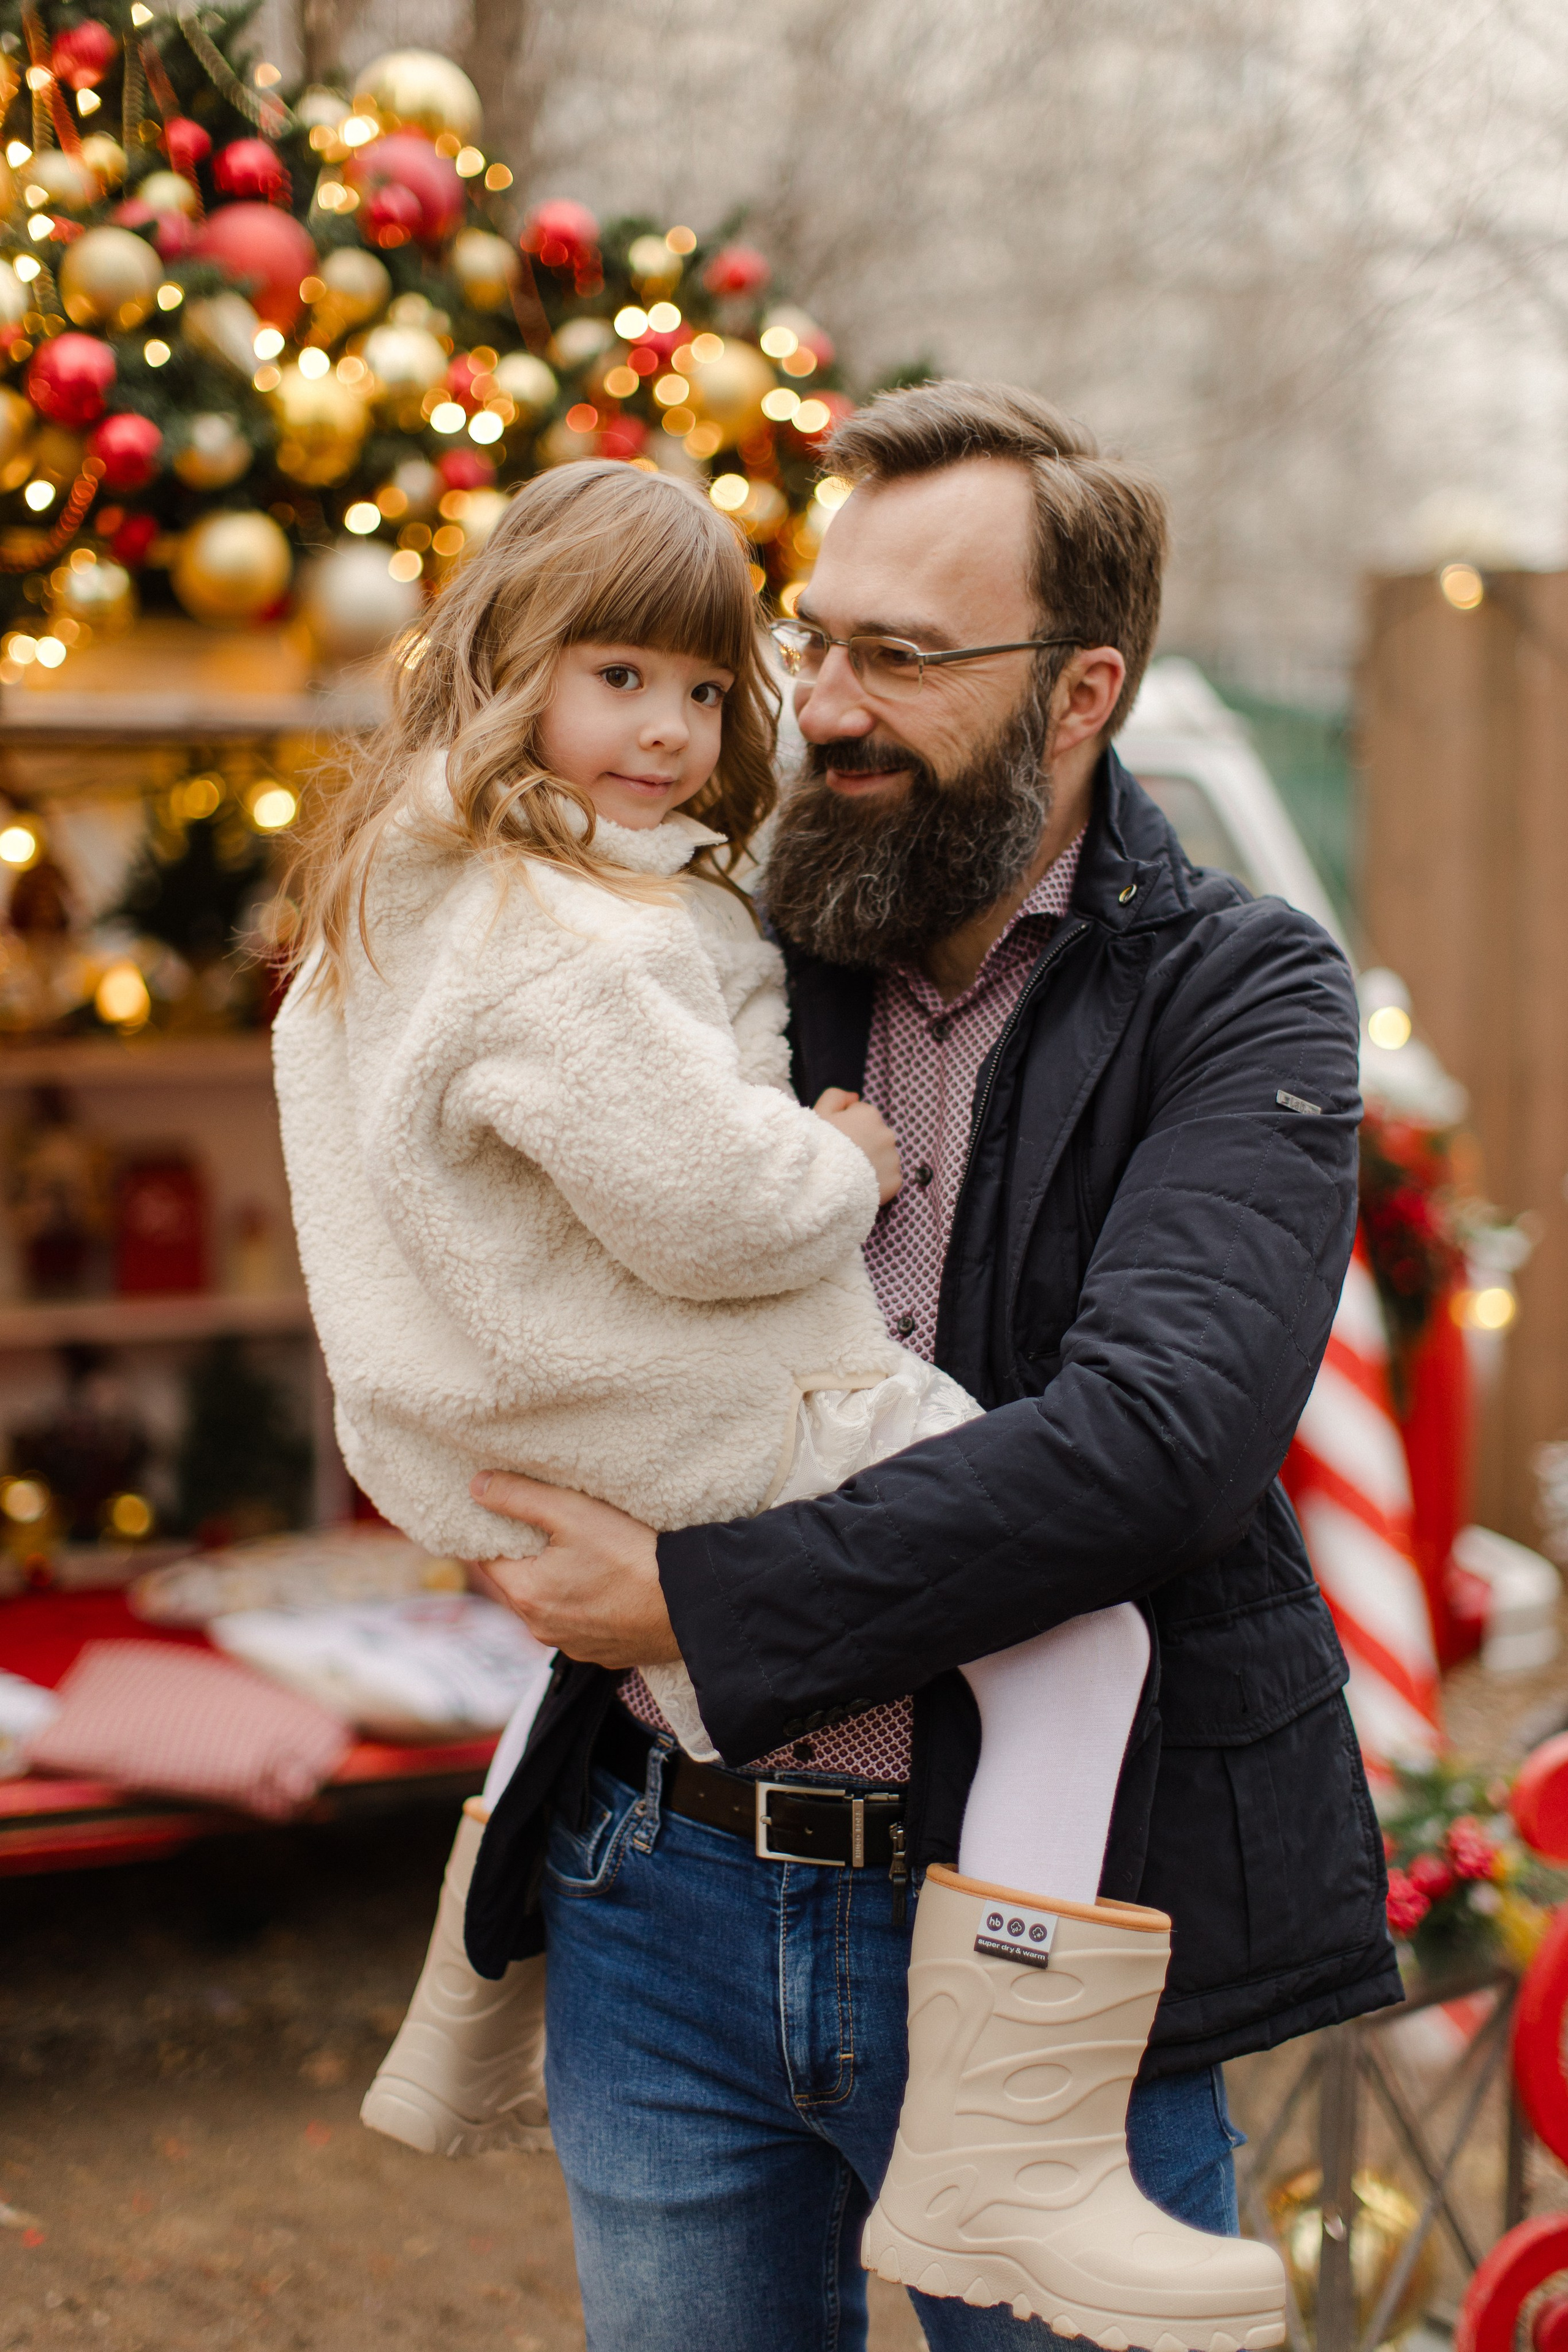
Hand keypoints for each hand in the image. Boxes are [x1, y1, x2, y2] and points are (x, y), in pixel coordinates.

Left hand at [470, 1472, 680, 1666]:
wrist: (692, 1603)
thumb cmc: (632, 1556)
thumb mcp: (572, 1512)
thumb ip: (520, 1496)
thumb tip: (476, 1486)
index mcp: (526, 1595)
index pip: (488, 1557)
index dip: (499, 1529)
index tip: (520, 1510)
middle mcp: (542, 1629)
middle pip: (521, 1580)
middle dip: (532, 1554)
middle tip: (561, 1526)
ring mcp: (574, 1645)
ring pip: (551, 1602)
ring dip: (560, 1580)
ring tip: (591, 1553)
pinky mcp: (604, 1653)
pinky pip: (581, 1622)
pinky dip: (587, 1602)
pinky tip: (612, 1582)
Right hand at [814, 1086, 901, 1202]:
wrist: (822, 1185)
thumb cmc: (819, 1147)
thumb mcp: (818, 1113)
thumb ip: (835, 1096)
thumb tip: (854, 1096)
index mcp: (869, 1114)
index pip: (861, 1116)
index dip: (846, 1126)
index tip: (836, 1139)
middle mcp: (886, 1133)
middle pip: (874, 1136)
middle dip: (863, 1143)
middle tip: (842, 1157)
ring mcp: (893, 1158)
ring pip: (882, 1157)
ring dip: (871, 1162)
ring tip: (850, 1173)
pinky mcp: (895, 1180)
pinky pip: (887, 1178)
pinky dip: (877, 1181)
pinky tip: (860, 1185)